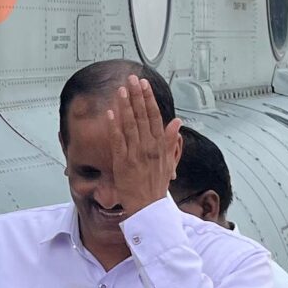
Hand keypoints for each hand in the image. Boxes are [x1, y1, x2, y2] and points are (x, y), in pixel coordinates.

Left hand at [110, 75, 183, 217]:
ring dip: (125, 106)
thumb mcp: (169, 161)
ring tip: (121, 90)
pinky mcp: (122, 162)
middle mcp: (148, 147)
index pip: (154, 117)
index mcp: (159, 146)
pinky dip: (114, 126)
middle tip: (132, 79)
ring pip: (129, 125)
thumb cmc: (157, 185)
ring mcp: (135, 154)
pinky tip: (110, 112)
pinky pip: (117, 141)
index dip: (149, 99)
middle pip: (142, 116)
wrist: (149, 207)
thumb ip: (170, 140)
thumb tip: (177, 122)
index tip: (145, 85)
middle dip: (137, 96)